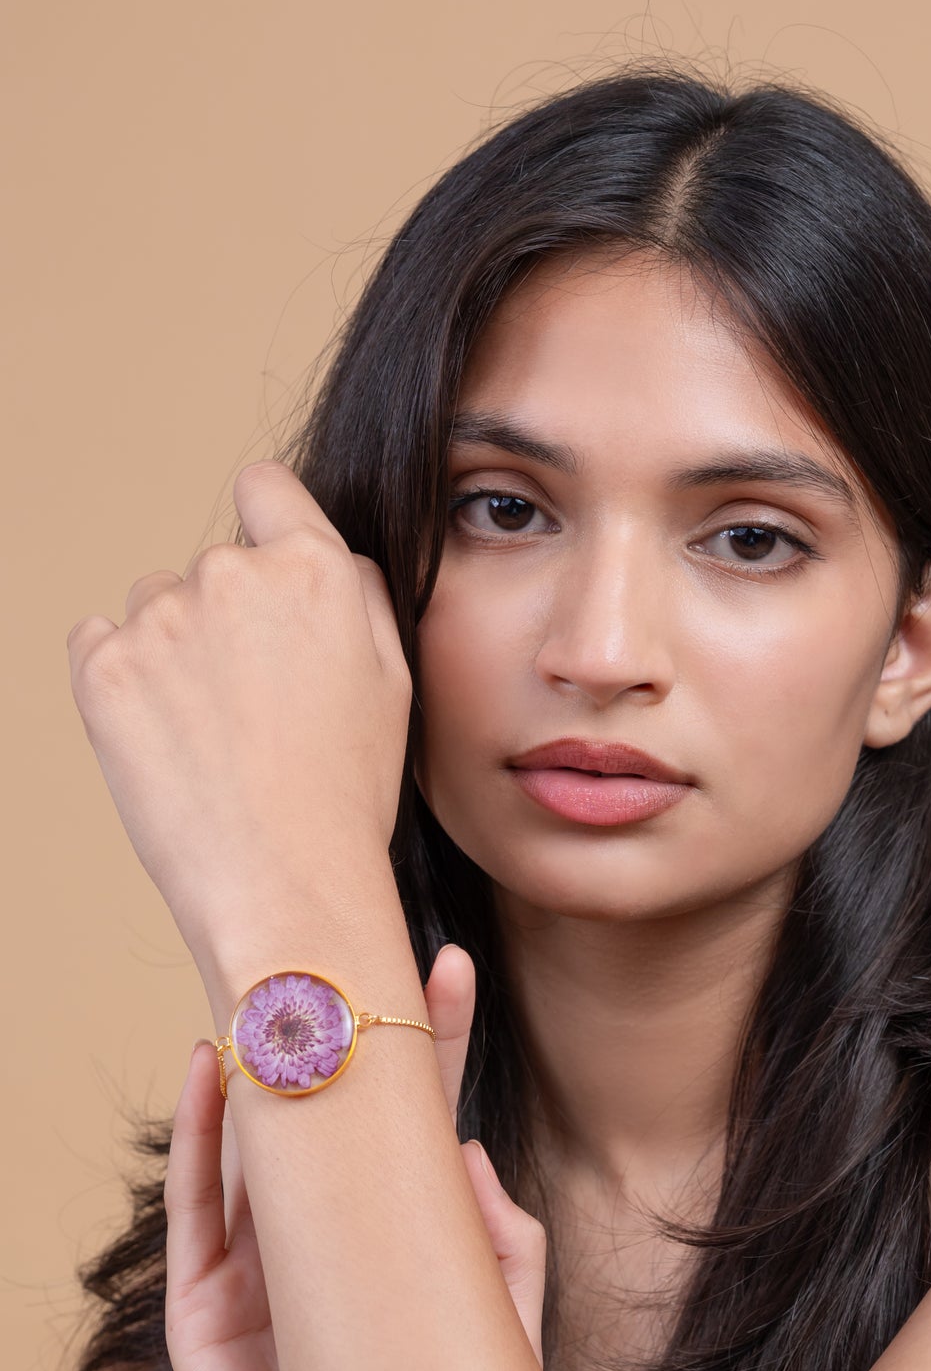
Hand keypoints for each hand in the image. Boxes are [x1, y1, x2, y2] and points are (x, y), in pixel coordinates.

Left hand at [64, 461, 411, 964]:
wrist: (284, 881)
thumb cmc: (348, 792)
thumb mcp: (393, 681)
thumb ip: (360, 596)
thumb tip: (329, 557)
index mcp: (312, 570)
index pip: (265, 490)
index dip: (267, 525)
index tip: (264, 576)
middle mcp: (231, 577)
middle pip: (212, 567)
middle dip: (226, 618)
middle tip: (253, 707)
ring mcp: (159, 620)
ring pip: (154, 608)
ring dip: (174, 651)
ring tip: (211, 735)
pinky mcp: (101, 668)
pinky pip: (98, 644)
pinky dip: (121, 680)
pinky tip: (166, 739)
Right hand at [166, 942, 547, 1370]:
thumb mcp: (494, 1338)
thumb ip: (502, 1248)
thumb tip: (473, 1150)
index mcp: (400, 1235)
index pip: (417, 1117)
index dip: (434, 1042)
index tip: (452, 965)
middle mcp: (329, 1232)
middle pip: (337, 1108)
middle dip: (350, 1025)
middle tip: (360, 935)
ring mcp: (263, 1263)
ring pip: (264, 1138)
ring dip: (273, 1057)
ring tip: (284, 975)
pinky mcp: (205, 1306)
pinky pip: (200, 1206)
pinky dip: (206, 1136)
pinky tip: (217, 1066)